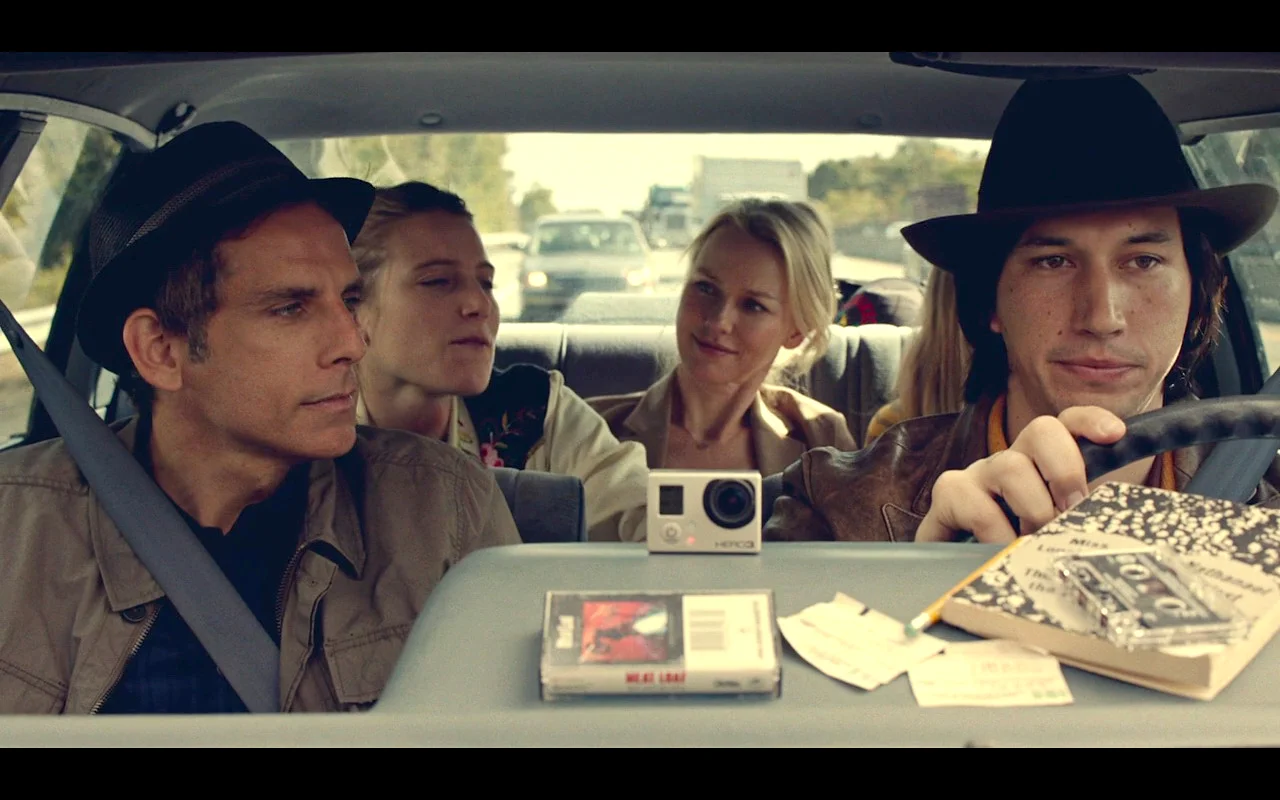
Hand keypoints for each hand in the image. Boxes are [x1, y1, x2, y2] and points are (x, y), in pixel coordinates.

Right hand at [915, 406, 1126, 543]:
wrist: (964, 584)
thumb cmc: (1024, 556)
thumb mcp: (1064, 537)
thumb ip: (1091, 523)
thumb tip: (1127, 530)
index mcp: (1043, 465)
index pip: (1067, 423)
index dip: (1090, 421)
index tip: (1114, 435)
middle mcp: (1010, 461)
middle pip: (1041, 431)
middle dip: (1065, 472)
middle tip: (1072, 513)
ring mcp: (977, 476)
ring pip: (1009, 464)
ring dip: (1032, 507)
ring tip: (1035, 542)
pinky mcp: (947, 498)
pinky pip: (965, 496)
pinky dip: (991, 527)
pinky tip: (1000, 549)